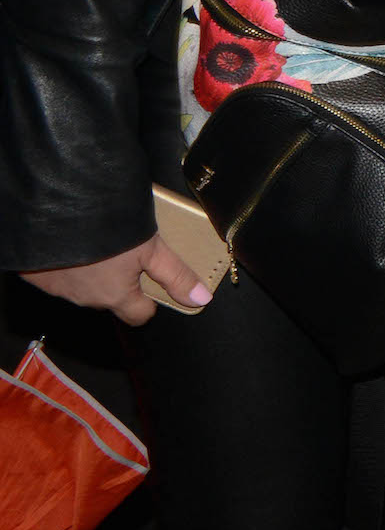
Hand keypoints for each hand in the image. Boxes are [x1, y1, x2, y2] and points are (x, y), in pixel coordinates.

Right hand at [22, 239, 211, 324]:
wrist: (55, 215)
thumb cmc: (109, 232)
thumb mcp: (151, 249)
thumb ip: (175, 275)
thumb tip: (202, 298)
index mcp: (114, 296)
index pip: (138, 315)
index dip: (148, 302)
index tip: (152, 286)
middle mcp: (85, 299)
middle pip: (111, 299)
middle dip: (120, 284)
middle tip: (127, 256)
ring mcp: (58, 289)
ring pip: (83, 288)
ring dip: (92, 273)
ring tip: (101, 246)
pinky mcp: (35, 276)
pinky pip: (56, 276)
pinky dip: (66, 265)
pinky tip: (73, 244)